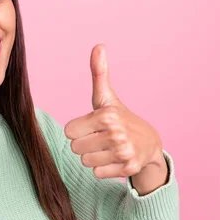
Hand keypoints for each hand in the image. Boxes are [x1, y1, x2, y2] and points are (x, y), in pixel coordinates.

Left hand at [64, 44, 163, 178]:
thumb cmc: (120, 118)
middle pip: (75, 148)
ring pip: (85, 162)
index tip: (92, 126)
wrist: (149, 144)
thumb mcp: (107, 97)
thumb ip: (99, 74)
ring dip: (93, 157)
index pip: (69, 131)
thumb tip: (98, 46)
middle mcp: (115, 133)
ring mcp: (123, 152)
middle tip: (100, 138)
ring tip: (107, 148)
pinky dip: (103, 169)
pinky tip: (114, 160)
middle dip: (85, 144)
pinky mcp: (128, 168)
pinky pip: (97, 174)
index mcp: (106, 115)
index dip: (78, 130)